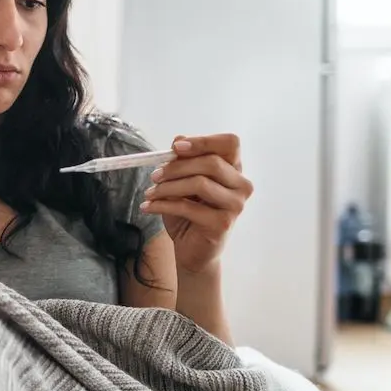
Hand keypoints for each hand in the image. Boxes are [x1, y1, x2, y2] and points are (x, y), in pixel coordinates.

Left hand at [139, 134, 251, 275]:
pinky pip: (188, 207)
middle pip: (212, 162)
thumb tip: (178, 139)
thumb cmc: (189, 212)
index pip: (230, 144)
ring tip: (150, 193)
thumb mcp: (182, 182)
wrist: (192, 250)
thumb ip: (183, 161)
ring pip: (200, 183)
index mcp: (234, 169)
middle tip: (154, 175)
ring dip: (167, 187)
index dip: (203, 142)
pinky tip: (149, 207)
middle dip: (176, 167)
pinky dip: (163, 205)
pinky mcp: (222, 223)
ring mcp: (235, 205)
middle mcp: (241, 185)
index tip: (175, 147)